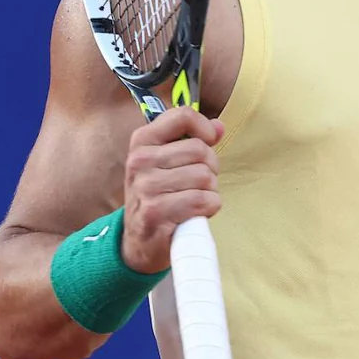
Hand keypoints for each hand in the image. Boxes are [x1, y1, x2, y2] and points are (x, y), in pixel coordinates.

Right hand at [121, 106, 224, 274]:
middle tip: (198, 183)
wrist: (139, 241)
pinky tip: (193, 214)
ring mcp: (146, 188)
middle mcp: (140, 162)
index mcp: (143, 141)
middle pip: (200, 150)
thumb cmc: (159, 195)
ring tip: (193, 199)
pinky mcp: (156, 213)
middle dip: (210, 168)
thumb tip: (219, 126)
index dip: (204, 128)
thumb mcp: (168, 162)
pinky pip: (204, 200)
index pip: (182, 116)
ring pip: (205, 177)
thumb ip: (193, 139)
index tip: (208, 141)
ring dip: (209, 191)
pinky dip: (208, 208)